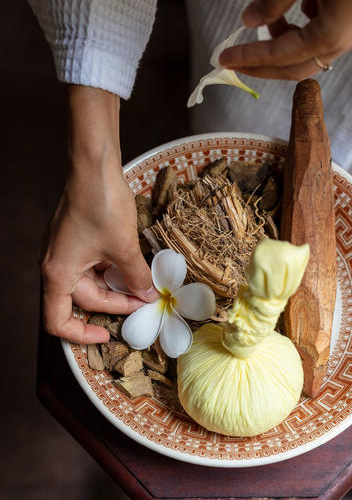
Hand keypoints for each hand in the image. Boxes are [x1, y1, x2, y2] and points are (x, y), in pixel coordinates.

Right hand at [41, 86, 158, 344]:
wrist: (94, 165)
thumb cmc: (103, 205)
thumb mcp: (125, 248)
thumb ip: (136, 277)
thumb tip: (147, 296)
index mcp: (58, 274)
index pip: (59, 321)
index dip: (82, 334)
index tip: (109, 334)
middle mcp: (55, 265)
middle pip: (84, 300)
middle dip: (116, 303)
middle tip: (146, 299)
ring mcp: (64, 252)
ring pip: (91, 283)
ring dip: (117, 286)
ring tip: (144, 283)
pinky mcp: (75, 240)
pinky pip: (92, 265)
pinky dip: (112, 270)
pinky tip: (133, 266)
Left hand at [219, 0, 351, 79]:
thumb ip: (274, 0)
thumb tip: (248, 19)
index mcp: (331, 34)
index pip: (279, 56)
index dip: (249, 56)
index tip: (224, 59)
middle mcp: (344, 42)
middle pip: (294, 68)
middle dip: (262, 64)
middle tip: (235, 59)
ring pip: (309, 53)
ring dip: (284, 43)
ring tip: (270, 21)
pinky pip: (323, 36)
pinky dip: (303, 29)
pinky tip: (301, 6)